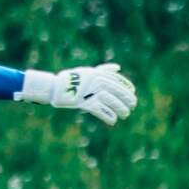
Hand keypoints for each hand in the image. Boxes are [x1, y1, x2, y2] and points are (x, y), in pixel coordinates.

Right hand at [16, 63, 137, 125]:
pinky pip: (101, 111)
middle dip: (127, 100)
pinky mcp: (85, 103)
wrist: (55, 87)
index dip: (128, 89)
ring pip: (112, 102)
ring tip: (125, 115)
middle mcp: (97, 82)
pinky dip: (108, 116)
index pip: (119, 81)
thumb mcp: (89, 72)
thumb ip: (104, 70)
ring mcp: (91, 93)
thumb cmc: (73, 80)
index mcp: (99, 74)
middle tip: (132, 107)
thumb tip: (118, 67)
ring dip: (120, 109)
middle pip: (117, 92)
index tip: (133, 95)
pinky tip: (113, 120)